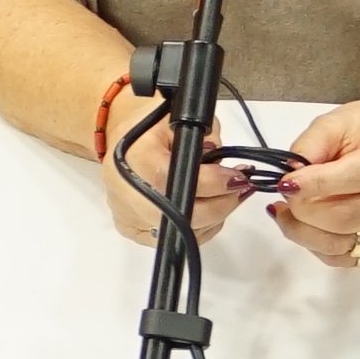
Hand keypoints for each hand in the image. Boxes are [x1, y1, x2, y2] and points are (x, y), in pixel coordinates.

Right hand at [92, 79, 258, 242]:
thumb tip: (223, 163)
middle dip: (221, 204)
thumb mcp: (179, 119)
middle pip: (185, 216)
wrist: (119, 141)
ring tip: (226, 196)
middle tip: (240, 189)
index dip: (215, 183)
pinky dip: (197, 228)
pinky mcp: (131, 230)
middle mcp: (128, 192)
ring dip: (214, 217)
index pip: (181, 180)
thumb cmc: (149, 129)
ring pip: (184, 233)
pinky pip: (174, 239)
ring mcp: (129, 216)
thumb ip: (205, 138)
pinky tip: (206, 209)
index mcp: (137, 157)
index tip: (238, 178)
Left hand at [269, 95, 359, 266]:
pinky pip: (344, 259)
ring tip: (286, 212)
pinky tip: (304, 226)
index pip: (358, 176)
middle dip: (304, 211)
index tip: (286, 183)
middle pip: (348, 218)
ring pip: (342, 245)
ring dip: (303, 232)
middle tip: (286, 195)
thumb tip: (289, 177)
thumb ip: (311, 144)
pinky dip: (315, 246)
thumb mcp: (337, 121)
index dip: (318, 184)